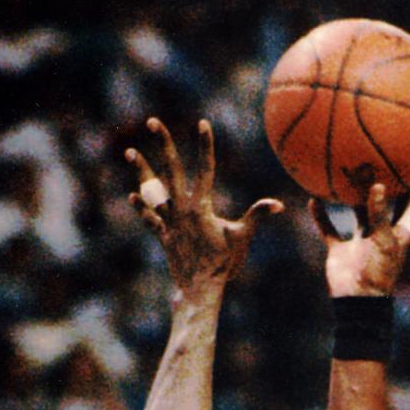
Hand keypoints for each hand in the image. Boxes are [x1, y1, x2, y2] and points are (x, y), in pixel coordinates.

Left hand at [126, 118, 282, 295]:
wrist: (200, 288)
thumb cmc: (224, 263)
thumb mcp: (242, 237)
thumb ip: (257, 216)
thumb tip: (279, 205)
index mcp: (201, 206)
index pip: (205, 169)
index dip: (205, 145)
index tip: (202, 123)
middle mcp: (181, 209)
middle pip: (171, 169)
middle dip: (163, 143)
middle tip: (152, 121)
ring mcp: (169, 222)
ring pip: (152, 190)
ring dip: (141, 170)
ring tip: (129, 152)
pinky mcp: (163, 236)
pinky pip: (149, 218)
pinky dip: (142, 208)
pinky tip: (133, 195)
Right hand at [310, 173, 409, 297]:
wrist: (356, 302)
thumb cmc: (377, 273)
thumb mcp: (383, 241)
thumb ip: (380, 214)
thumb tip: (377, 185)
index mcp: (399, 233)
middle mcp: (381, 233)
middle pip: (387, 203)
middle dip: (388, 183)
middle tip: (386, 158)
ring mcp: (360, 242)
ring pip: (357, 212)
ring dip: (352, 196)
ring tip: (348, 171)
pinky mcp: (341, 251)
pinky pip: (329, 229)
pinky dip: (321, 217)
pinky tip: (313, 199)